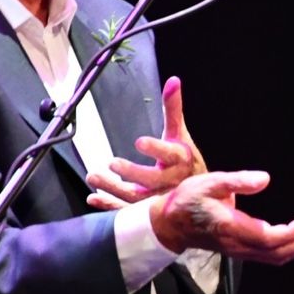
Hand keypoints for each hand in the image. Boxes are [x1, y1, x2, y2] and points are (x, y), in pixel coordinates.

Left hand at [87, 76, 206, 209]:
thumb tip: (174, 80)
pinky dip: (110, 206)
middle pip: (151, 180)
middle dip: (131, 172)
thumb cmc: (186, 161)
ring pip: (136, 198)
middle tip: (112, 162)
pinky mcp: (149, 213)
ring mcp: (159, 199)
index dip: (155, 148)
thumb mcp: (181, 135)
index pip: (170, 154)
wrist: (200, 197)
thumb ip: (173, 110)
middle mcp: (172, 182)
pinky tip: (94, 197)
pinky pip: (129, 212)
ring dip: (113, 189)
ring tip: (93, 177)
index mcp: (181, 160)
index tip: (139, 141)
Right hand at [149, 170, 293, 263]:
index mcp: (230, 227)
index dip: (290, 234)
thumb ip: (238, 181)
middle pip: (275, 253)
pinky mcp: (238, 249)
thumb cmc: (188, 200)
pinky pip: (266, 255)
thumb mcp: (210, 182)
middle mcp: (236, 244)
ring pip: (272, 257)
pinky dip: (284, 249)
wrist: (169, 223)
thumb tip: (265, 179)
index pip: (267, 238)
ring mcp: (237, 250)